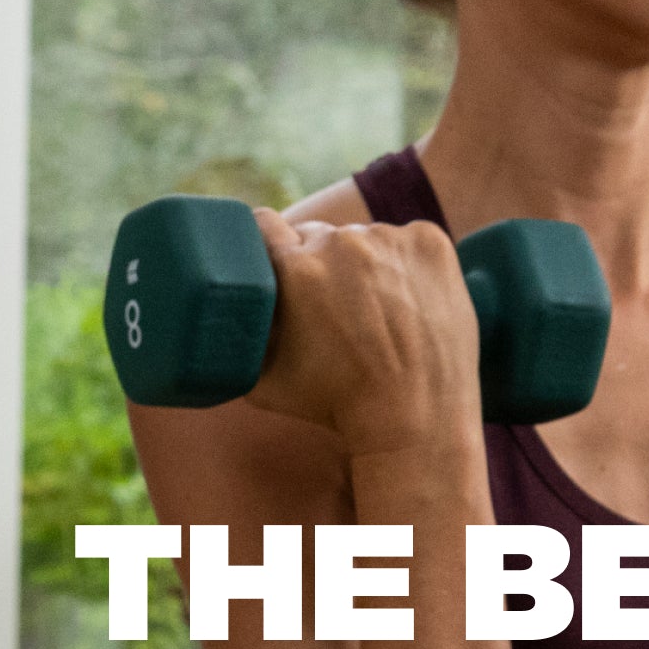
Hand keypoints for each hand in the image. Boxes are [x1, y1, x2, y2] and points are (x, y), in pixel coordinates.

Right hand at [244, 208, 483, 453]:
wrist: (417, 422)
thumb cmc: (337, 408)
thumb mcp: (263, 383)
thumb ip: (236, 340)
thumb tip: (218, 317)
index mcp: (294, 268)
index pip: (264, 225)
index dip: (272, 247)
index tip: (282, 267)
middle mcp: (340, 243)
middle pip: (320, 236)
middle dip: (322, 265)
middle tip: (338, 310)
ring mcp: (390, 239)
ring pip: (367, 239)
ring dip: (368, 266)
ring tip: (382, 317)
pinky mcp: (430, 243)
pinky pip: (410, 241)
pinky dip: (409, 266)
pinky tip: (412, 306)